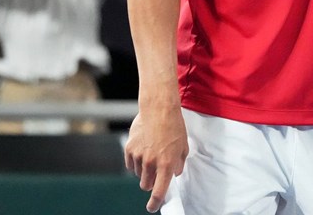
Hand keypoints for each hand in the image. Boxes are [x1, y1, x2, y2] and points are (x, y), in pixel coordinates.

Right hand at [125, 98, 188, 212]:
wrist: (159, 109)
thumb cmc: (174, 126)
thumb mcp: (183, 147)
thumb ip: (178, 164)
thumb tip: (174, 174)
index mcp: (166, 164)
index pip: (159, 191)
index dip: (155, 202)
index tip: (152, 207)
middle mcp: (151, 162)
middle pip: (146, 185)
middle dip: (150, 182)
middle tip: (156, 171)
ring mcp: (138, 156)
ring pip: (138, 174)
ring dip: (143, 170)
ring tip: (151, 153)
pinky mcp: (129, 148)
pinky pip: (130, 164)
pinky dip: (135, 162)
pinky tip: (143, 149)